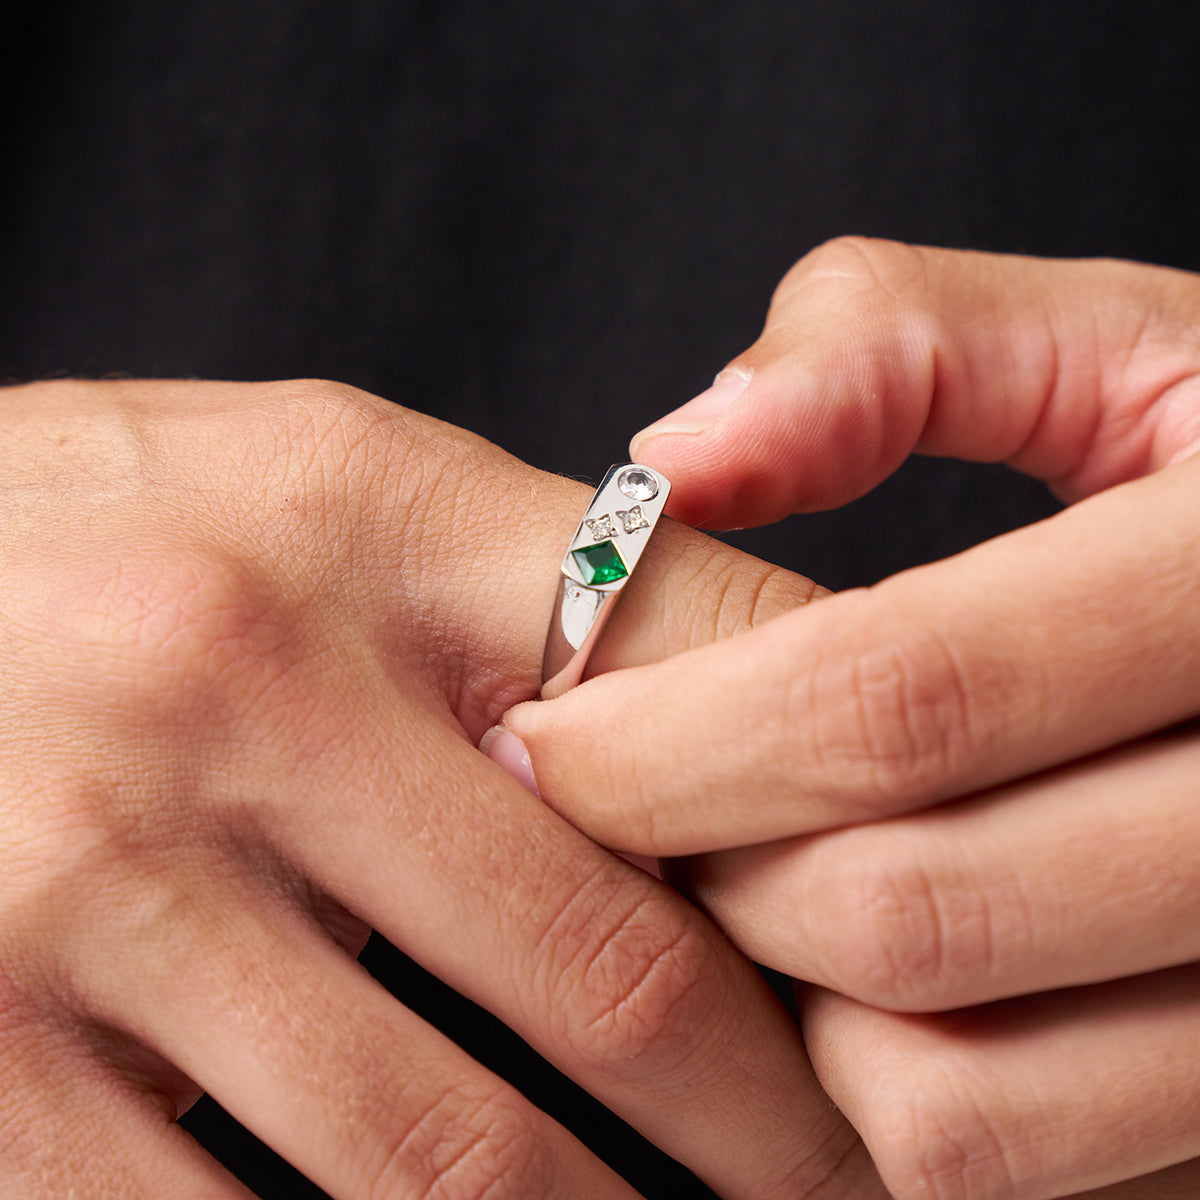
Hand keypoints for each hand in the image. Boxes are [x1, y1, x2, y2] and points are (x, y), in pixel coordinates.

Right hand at [0, 379, 879, 1197]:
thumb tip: (766, 715)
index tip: (911, 973)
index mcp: (367, 519)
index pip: (706, 677)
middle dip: (772, 1125)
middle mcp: (234, 679)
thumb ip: (537, 591)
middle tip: (865, 1186)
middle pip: (610, 971)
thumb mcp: (336, 490)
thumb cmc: (129, 531)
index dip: (844, 847)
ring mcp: (84, 877)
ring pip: (445, 1159)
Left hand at [502, 240, 1199, 1199]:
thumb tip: (673, 461)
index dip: (676, 735)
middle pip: (907, 917)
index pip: (898, 698)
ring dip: (790, 1014)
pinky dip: (897, 1099)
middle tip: (629, 811)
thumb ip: (893, 345)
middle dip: (706, 877)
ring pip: (958, 1105)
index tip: (544, 736)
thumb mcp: (1107, 345)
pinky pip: (1026, 1177)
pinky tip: (868, 976)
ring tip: (752, 885)